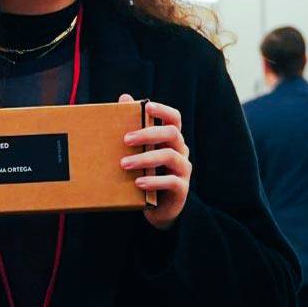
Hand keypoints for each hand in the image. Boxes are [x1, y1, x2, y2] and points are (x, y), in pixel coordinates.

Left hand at [121, 96, 190, 229]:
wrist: (157, 209)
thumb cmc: (147, 174)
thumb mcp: (139, 153)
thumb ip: (134, 127)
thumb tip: (124, 97)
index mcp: (172, 140)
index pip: (175, 119)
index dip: (163, 110)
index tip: (147, 106)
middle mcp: (181, 151)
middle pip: (171, 133)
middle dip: (148, 133)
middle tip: (126, 139)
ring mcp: (183, 170)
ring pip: (170, 156)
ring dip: (145, 158)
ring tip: (124, 164)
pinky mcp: (182, 189)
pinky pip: (171, 181)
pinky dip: (153, 181)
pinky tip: (138, 183)